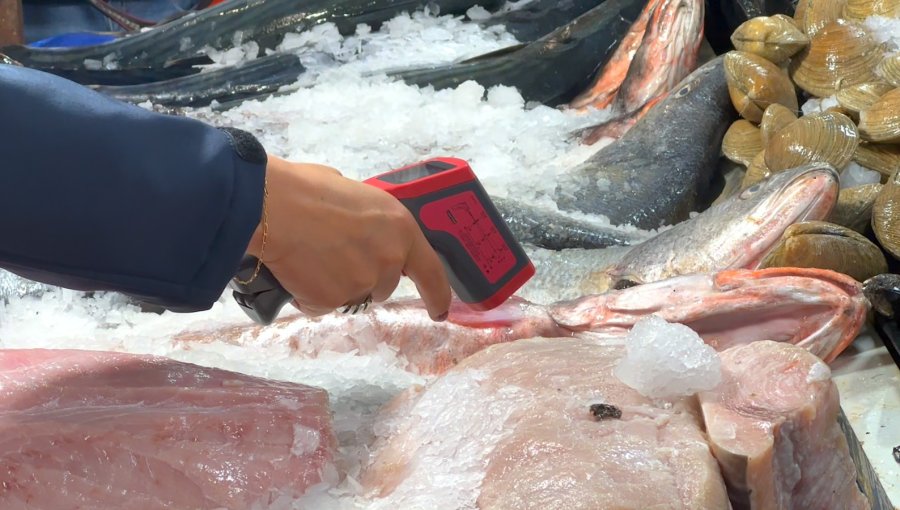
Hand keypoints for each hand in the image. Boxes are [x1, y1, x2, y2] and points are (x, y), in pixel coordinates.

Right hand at [245, 155, 450, 320]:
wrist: (273, 207)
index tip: (440, 311)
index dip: (437, 294)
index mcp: (401, 229)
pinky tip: (296, 269)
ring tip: (309, 257)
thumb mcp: (353, 194)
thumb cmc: (308, 190)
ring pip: (351, 296)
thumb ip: (366, 219)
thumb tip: (355, 225)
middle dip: (362, 276)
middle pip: (382, 285)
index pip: (431, 271)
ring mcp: (363, 283)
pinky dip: (309, 294)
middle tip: (331, 252)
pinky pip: (322, 304)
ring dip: (335, 285)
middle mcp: (390, 260)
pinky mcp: (335, 300)